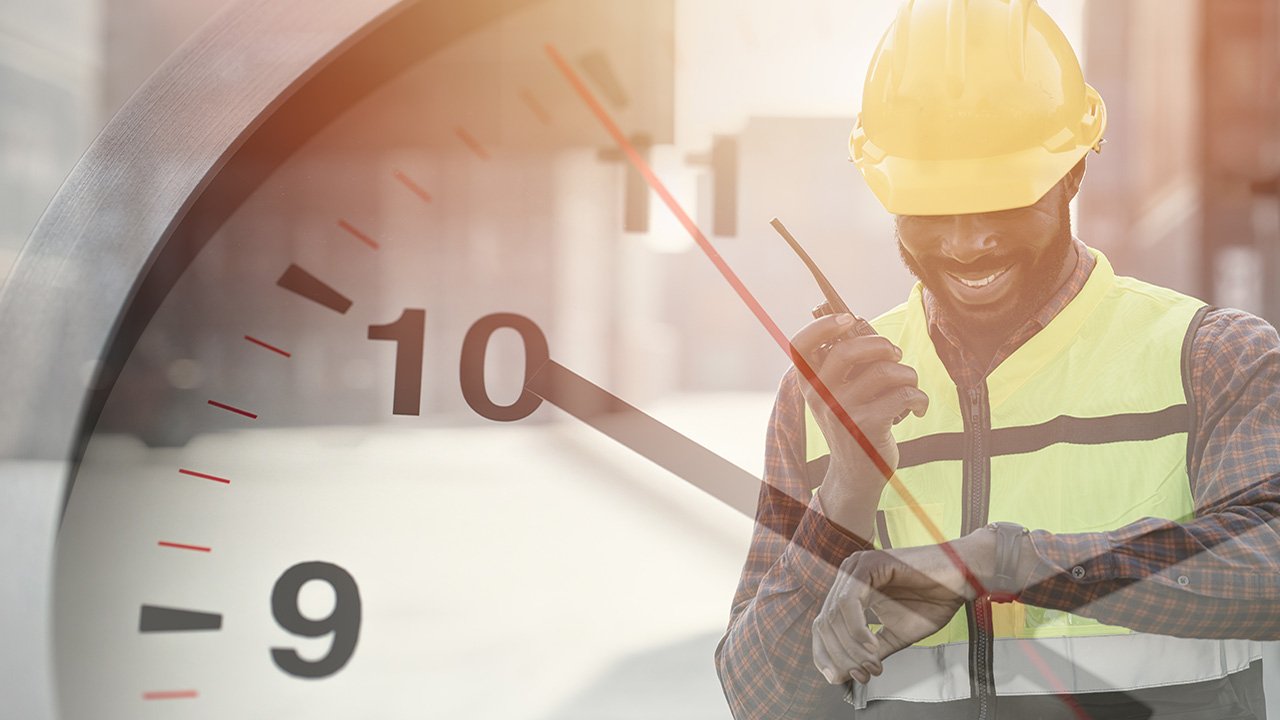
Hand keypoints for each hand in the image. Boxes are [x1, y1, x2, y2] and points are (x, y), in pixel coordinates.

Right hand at [789, 314, 928, 531]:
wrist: (856, 474)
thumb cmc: (852, 423)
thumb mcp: (835, 396)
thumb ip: (842, 366)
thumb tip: (860, 326)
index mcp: (809, 384)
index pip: (800, 346)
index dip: (822, 326)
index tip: (847, 319)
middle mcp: (820, 396)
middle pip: (849, 350)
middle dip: (881, 345)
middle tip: (895, 355)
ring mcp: (842, 412)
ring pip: (885, 371)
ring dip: (908, 374)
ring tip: (910, 386)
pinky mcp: (867, 426)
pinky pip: (904, 394)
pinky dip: (919, 398)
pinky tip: (918, 408)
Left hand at [811, 531, 995, 684]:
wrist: (962, 578)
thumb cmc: (933, 600)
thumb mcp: (894, 635)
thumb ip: (868, 652)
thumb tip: (844, 675)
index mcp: (849, 590)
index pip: (823, 625)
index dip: (824, 654)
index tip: (837, 678)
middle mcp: (847, 576)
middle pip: (825, 622)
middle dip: (840, 656)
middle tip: (862, 674)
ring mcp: (856, 567)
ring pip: (835, 614)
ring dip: (851, 647)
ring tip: (872, 663)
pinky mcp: (870, 564)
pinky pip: (850, 602)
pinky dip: (858, 629)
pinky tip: (872, 645)